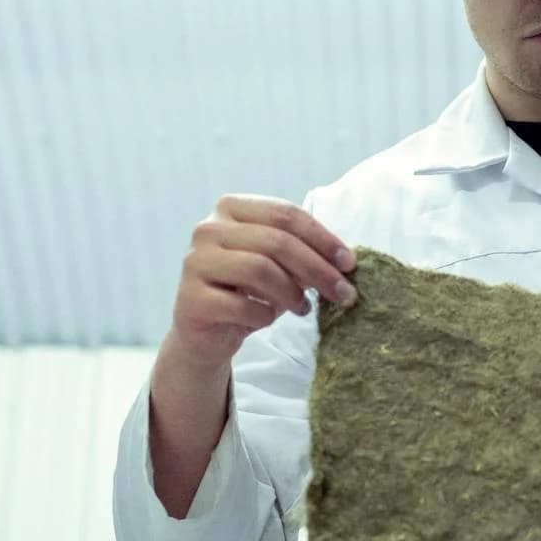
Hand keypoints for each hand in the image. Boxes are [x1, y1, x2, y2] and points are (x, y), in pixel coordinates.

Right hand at [166, 195, 357, 370]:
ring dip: (292, 293)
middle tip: (344, 293)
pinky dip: (265, 315)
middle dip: (318, 269)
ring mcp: (195, 262)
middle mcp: (208, 229)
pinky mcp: (191, 298)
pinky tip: (268, 318)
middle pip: (277, 241)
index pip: (285, 214)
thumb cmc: (247, 291)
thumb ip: (303, 253)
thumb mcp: (278, 265)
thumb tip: (345, 261)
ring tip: (304, 308)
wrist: (207, 332)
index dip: (323, 238)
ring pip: (259, 269)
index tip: (349, 263)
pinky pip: (241, 305)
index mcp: (231, 208)